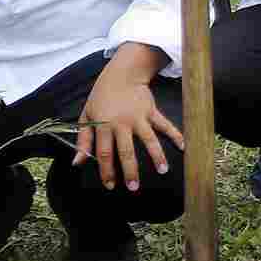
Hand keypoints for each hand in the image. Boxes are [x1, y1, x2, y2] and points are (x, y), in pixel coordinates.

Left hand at [72, 55, 180, 193]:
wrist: (121, 74)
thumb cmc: (101, 97)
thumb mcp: (87, 116)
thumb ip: (83, 140)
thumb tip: (77, 162)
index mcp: (104, 125)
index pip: (104, 153)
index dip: (107, 171)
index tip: (111, 185)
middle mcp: (122, 123)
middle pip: (127, 151)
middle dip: (131, 170)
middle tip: (134, 187)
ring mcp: (139, 117)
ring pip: (149, 139)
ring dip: (157, 156)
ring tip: (163, 170)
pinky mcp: (151, 111)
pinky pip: (165, 124)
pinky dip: (175, 134)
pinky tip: (183, 146)